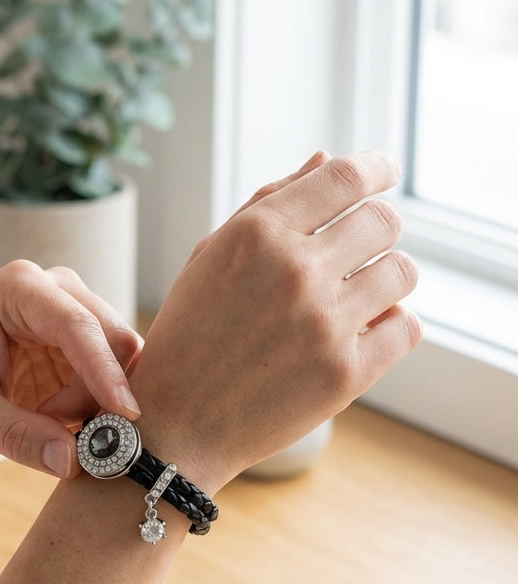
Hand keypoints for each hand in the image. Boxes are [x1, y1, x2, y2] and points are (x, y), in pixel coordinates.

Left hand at [0, 261, 143, 477]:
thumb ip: (17, 435)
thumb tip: (72, 459)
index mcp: (15, 289)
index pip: (75, 324)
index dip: (103, 369)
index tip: (125, 414)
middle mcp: (52, 292)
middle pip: (111, 338)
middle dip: (100, 393)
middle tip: (69, 435)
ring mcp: (71, 318)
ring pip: (120, 363)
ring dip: (97, 405)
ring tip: (47, 426)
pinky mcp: (82, 350)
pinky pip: (114, 381)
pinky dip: (99, 409)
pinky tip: (60, 425)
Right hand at [131, 151, 421, 492]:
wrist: (176, 425)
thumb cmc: (189, 336)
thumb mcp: (210, 259)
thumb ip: (267, 204)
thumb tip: (324, 159)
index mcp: (255, 234)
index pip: (346, 177)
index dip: (375, 169)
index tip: (383, 174)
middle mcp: (293, 271)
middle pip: (383, 220)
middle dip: (376, 227)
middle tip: (357, 247)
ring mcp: (324, 324)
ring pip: (401, 272)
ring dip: (384, 277)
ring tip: (355, 295)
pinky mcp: (347, 373)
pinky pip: (406, 327)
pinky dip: (390, 326)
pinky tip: (359, 332)